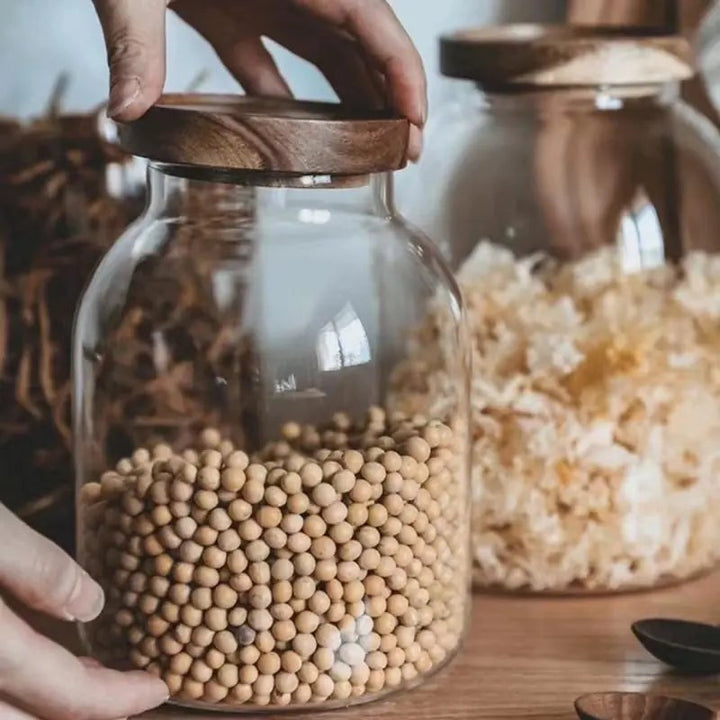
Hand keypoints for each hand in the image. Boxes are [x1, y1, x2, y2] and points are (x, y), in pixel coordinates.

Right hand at [0, 504, 167, 719]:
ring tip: (98, 676)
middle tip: (131, 692)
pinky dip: (23, 686)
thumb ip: (38, 568)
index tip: (159, 689)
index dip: (116, 701)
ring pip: (6, 712)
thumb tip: (91, 606)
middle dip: (86, 713)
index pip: (64, 696)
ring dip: (51, 702)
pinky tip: (45, 657)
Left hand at [91, 0, 426, 158]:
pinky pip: (272, 62)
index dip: (401, 70)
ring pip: (325, 55)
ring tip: (368, 154)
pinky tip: (296, 139)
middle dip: (389, 97)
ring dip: (351, 102)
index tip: (416, 122)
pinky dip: (288, 101)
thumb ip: (137, 40)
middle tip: (404, 155)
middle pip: (360, 43)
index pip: (368, 18)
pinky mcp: (230, 12)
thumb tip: (127, 111)